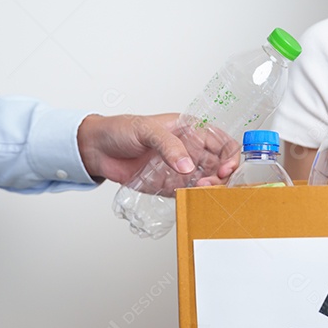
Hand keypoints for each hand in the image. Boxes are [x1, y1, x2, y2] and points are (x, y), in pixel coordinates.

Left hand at [76, 113, 238, 187]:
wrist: (97, 149)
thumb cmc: (120, 130)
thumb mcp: (147, 130)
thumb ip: (168, 146)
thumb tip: (186, 165)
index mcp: (190, 130)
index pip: (221, 142)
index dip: (230, 155)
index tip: (226, 168)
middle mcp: (189, 150)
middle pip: (219, 165)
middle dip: (222, 176)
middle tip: (211, 183)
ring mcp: (181, 169)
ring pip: (208, 181)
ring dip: (211, 189)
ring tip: (201, 190)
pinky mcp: (170, 185)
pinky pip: (190, 193)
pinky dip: (196, 198)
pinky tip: (193, 198)